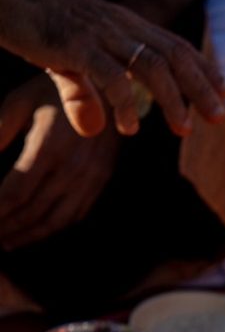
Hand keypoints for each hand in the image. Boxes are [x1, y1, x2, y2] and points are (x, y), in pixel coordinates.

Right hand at [0, 0, 224, 136]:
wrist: (4, 2)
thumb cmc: (38, 27)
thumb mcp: (68, 63)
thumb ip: (85, 94)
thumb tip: (95, 130)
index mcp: (126, 25)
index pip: (175, 46)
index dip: (204, 68)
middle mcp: (119, 25)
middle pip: (173, 56)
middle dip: (201, 87)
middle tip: (218, 118)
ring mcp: (99, 33)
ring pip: (151, 65)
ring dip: (173, 99)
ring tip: (183, 129)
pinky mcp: (75, 44)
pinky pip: (110, 75)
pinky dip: (125, 103)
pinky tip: (129, 128)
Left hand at [0, 75, 119, 249]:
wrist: (107, 90)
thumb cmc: (53, 92)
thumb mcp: (18, 104)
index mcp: (48, 147)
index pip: (15, 193)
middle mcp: (73, 168)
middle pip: (33, 212)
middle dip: (5, 227)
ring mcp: (90, 178)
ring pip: (55, 220)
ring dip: (28, 235)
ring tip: (6, 242)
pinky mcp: (100, 181)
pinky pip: (75, 215)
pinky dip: (52, 228)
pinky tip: (34, 230)